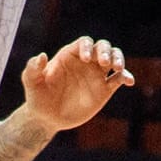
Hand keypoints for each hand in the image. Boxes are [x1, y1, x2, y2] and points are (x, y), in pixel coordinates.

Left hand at [19, 36, 135, 130]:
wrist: (47, 117)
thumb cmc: (37, 96)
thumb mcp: (31, 82)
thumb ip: (33, 68)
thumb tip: (41, 56)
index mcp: (70, 55)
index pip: (84, 43)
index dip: (87, 47)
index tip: (86, 59)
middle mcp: (86, 61)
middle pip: (102, 47)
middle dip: (106, 51)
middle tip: (104, 63)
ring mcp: (96, 74)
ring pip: (113, 59)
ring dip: (118, 59)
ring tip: (118, 68)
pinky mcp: (104, 89)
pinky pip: (118, 79)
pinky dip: (126, 77)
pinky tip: (129, 81)